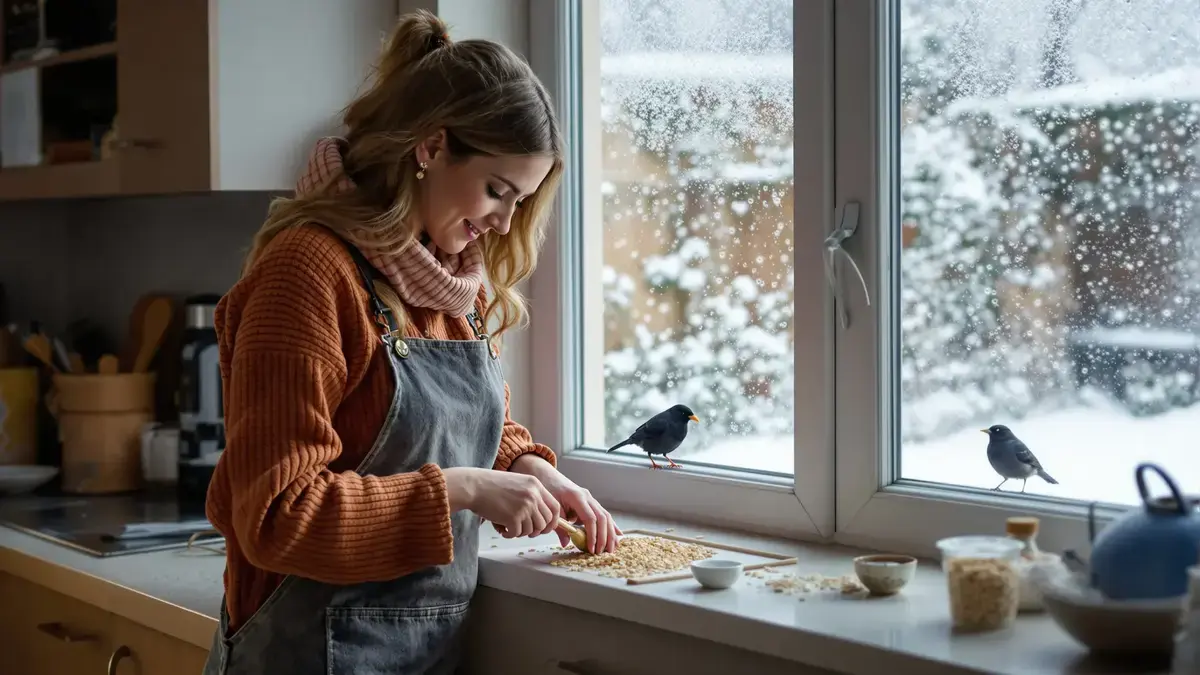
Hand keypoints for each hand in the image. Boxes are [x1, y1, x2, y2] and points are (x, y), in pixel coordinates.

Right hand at [444, 467, 560, 538]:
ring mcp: (524, 506)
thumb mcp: (517, 483)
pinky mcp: (513, 517)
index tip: (545, 527)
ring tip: (510, 528)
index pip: (555, 507)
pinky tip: (503, 530)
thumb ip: (531, 496)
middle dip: (537, 530)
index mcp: (535, 485)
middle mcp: (533, 495)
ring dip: (522, 532)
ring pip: (532, 530)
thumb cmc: (491, 486)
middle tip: (525, 531)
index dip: (553, 521)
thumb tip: (541, 517)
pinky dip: (510, 535)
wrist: (474, 486)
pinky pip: (518, 533)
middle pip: (546, 521)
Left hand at [510, 455, 620, 553]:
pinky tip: (618, 535)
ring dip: (610, 533)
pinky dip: (611, 526)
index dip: (592, 535)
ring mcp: (591, 499)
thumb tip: (565, 543)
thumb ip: (559, 526)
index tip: (591, 548)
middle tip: (602, 552)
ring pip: (606, 516)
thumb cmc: (549, 490)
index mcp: (577, 497)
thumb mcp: (552, 509)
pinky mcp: (591, 503)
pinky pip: (604, 515)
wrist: (548, 477)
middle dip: (604, 537)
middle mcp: (587, 497)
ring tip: (612, 549)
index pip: (590, 518)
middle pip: (602, 518)